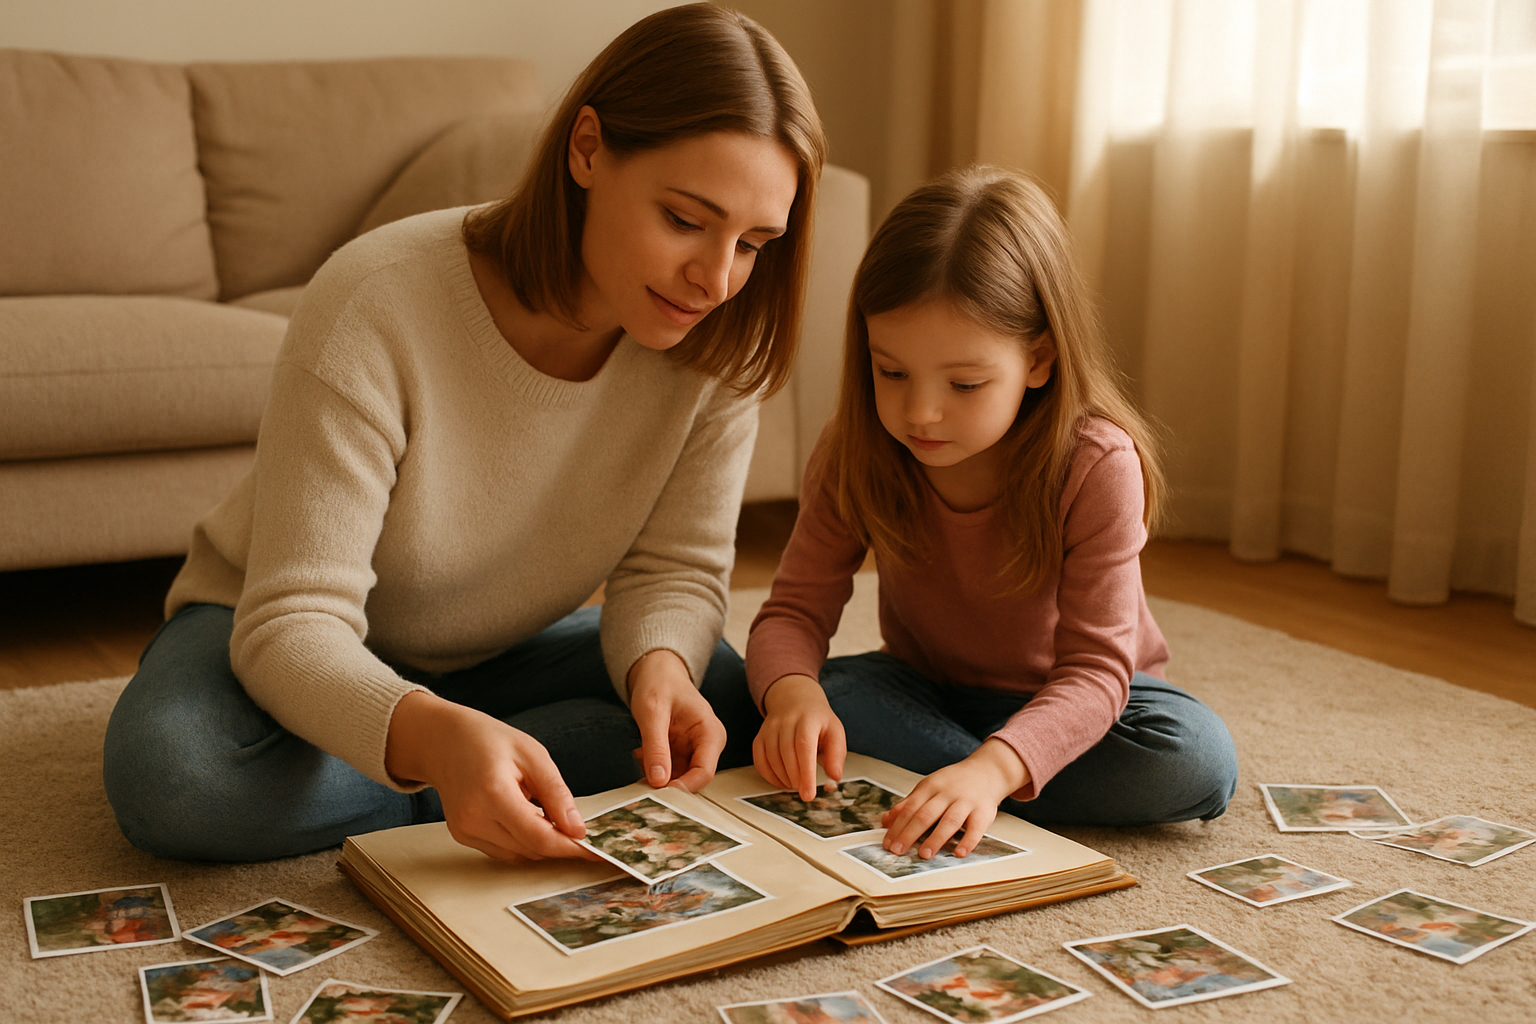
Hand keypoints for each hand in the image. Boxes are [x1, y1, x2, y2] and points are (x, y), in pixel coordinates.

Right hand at [384, 690, 594, 862]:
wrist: (443, 740)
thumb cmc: (489, 740)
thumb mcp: (532, 754)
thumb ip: (556, 793)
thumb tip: (577, 829)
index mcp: (493, 793)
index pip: (538, 837)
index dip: (569, 847)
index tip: (595, 851)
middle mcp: (474, 818)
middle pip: (530, 849)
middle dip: (559, 844)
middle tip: (578, 829)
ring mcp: (464, 830)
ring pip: (518, 855)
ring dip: (540, 843)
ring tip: (547, 813)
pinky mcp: (462, 835)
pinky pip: (503, 851)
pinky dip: (522, 841)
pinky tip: (525, 816)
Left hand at [627, 649, 725, 792]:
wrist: (657, 671)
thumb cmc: (659, 683)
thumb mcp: (653, 712)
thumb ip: (656, 746)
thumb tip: (658, 781)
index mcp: (710, 733)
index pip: (704, 772)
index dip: (683, 787)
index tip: (657, 792)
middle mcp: (707, 745)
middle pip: (692, 779)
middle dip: (667, 783)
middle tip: (641, 780)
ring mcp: (694, 750)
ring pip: (678, 778)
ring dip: (658, 776)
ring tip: (641, 757)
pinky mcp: (681, 753)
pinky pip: (668, 772)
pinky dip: (653, 769)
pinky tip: (642, 754)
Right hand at [752, 674, 845, 800]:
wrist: (795, 700)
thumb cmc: (817, 720)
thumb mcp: (835, 731)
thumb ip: (836, 754)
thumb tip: (835, 776)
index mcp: (808, 719)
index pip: (804, 747)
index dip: (806, 773)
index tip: (808, 794)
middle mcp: (786, 722)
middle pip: (787, 755)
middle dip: (796, 779)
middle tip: (805, 789)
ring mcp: (769, 728)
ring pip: (772, 759)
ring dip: (783, 779)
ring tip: (796, 785)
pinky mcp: (760, 737)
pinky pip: (759, 760)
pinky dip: (769, 776)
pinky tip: (781, 781)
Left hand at [881, 738, 1030, 858]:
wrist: (986, 771)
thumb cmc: (953, 783)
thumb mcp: (928, 787)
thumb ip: (908, 804)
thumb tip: (884, 821)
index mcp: (930, 786)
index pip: (910, 808)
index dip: (898, 826)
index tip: (888, 843)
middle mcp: (947, 793)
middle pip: (926, 814)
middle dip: (910, 833)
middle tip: (898, 851)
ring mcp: (966, 802)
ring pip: (949, 820)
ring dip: (936, 838)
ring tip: (924, 855)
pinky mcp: (983, 812)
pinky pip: (976, 828)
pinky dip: (968, 841)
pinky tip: (959, 853)